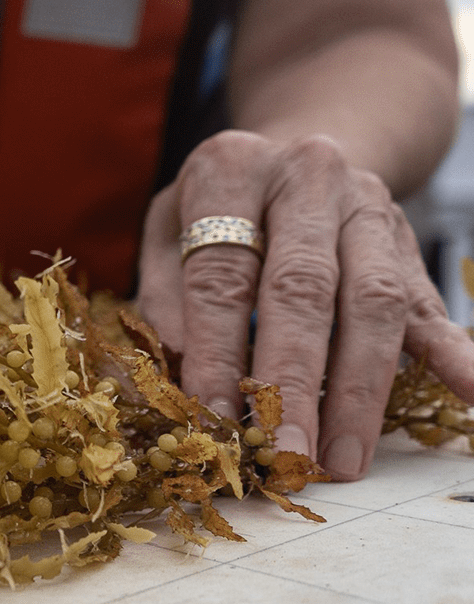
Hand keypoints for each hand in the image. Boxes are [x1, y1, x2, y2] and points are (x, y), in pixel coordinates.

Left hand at [135, 130, 473, 479]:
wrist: (302, 145)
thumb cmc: (216, 207)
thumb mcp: (167, 228)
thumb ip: (160, 298)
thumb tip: (161, 381)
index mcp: (231, 169)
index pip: (221, 273)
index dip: (217, 349)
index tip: (212, 416)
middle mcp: (307, 178)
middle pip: (303, 289)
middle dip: (293, 381)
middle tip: (284, 453)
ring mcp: (367, 208)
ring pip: (372, 302)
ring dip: (357, 390)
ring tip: (341, 458)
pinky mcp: (408, 243)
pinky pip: (429, 302)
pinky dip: (453, 352)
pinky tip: (469, 393)